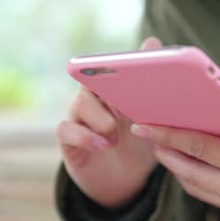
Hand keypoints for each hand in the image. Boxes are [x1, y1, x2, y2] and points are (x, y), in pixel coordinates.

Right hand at [56, 37, 162, 208]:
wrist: (126, 181)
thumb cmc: (139, 143)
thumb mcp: (151, 117)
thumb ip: (152, 85)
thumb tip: (153, 40)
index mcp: (113, 90)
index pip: (110, 68)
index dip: (118, 69)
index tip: (134, 78)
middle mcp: (93, 99)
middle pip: (91, 81)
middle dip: (109, 90)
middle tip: (126, 104)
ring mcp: (78, 119)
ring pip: (79, 103)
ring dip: (100, 117)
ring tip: (115, 135)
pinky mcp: (68, 141)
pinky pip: (66, 129)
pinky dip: (85, 136)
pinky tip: (103, 145)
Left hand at [130, 92, 219, 217]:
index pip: (204, 148)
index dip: (172, 135)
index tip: (147, 124)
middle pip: (192, 170)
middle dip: (164, 151)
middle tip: (144, 132)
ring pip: (196, 186)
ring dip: (173, 166)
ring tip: (159, 145)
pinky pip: (206, 194)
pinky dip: (189, 178)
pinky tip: (182, 160)